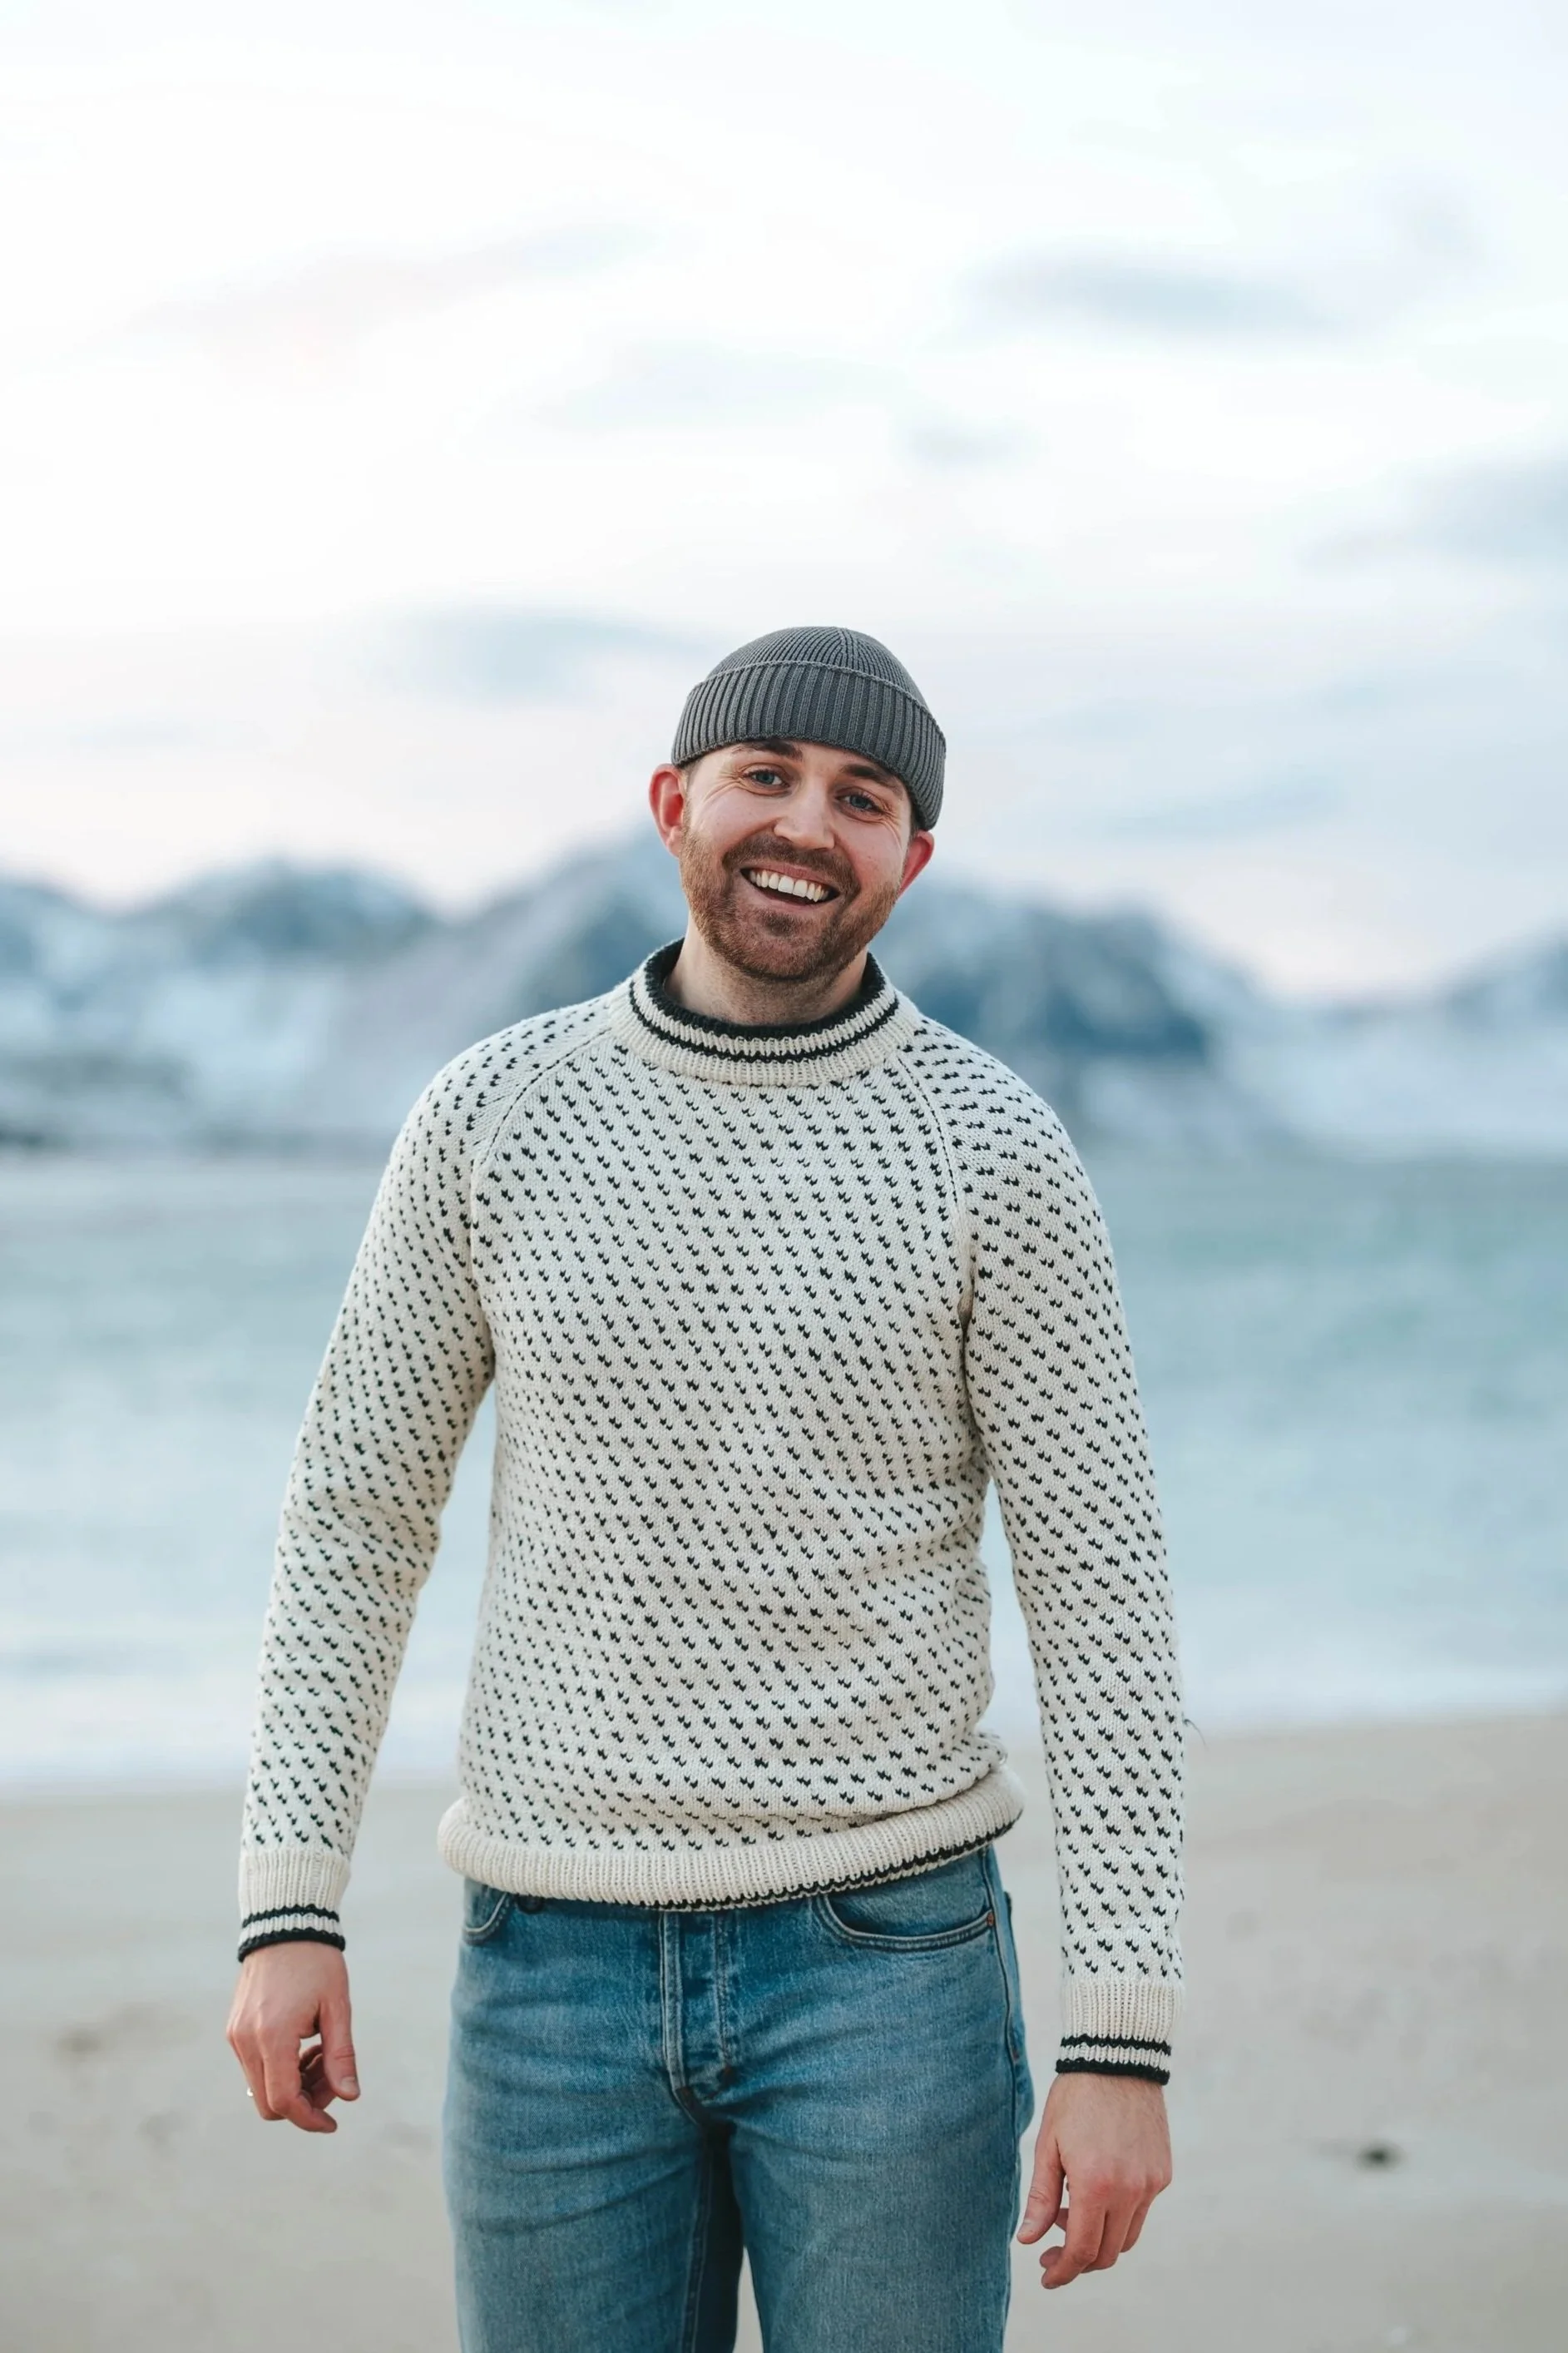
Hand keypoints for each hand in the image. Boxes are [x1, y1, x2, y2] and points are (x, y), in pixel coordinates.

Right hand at [227, 1942, 359, 2133]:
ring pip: (261, 2087)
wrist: (285, 1924)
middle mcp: (247, 2040)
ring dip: (293, 2084)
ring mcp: (236, 2036)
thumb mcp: (337, 2007)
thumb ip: (341, 2055)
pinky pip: (254, 2067)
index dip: (309, 2119)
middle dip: (303, 2102)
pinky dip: (280, 2068)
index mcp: (273, 2036)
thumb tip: (349, 2097)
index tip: (332, 2123)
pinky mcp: (234, 2030)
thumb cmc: (317, 1962)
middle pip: (269, 2102)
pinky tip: (304, 2044)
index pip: (284, 2100)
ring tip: (321, 2052)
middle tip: (331, 2078)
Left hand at [1016, 2072, 1170, 2288]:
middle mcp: (1129, 2190)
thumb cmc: (1074, 2098)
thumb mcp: (1048, 2145)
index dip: (1063, 2271)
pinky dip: (1118, 2214)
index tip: (1047, 2277)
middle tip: (1053, 2249)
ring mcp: (1150, 2183)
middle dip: (1079, 2260)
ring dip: (1099, 2238)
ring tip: (1072, 2212)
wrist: (1116, 2058)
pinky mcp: (1162, 2173)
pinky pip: (1141, 2210)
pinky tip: (1097, 2190)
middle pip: (1107, 2253)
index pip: (1082, 2250)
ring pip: (1126, 2236)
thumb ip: (1040, 2198)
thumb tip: (1028, 2241)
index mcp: (1095, 2185)